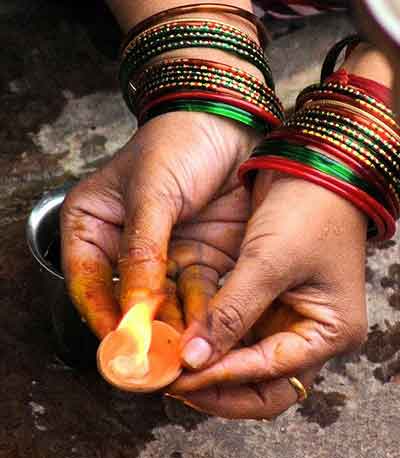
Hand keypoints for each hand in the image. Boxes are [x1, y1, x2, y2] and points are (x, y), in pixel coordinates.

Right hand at [61, 111, 259, 338]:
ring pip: (162, 302)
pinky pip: (195, 293)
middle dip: (139, 329)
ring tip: (181, 355)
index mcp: (93, 224)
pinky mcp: (197, 257)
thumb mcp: (151, 194)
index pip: (88, 280)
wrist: (228, 123)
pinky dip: (198, 314)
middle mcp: (124, 245)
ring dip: (171, 328)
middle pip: (125, 298)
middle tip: (152, 360)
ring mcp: (163, 254)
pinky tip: (203, 333)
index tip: (118, 343)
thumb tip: (135, 307)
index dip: (101, 314)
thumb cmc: (178, 144)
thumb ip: (142, 251)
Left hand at [170, 170, 368, 418]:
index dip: (224, 378)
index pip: (271, 374)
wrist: (310, 165)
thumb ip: (231, 314)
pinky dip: (210, 336)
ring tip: (171, 365)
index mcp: (328, 330)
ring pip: (244, 359)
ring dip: (210, 364)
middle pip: (262, 382)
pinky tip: (181, 337)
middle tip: (176, 384)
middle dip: (219, 387)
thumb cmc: (307, 208)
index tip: (182, 377)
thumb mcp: (268, 263)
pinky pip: (235, 329)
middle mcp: (309, 331)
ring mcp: (286, 316)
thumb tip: (194, 360)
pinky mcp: (265, 298)